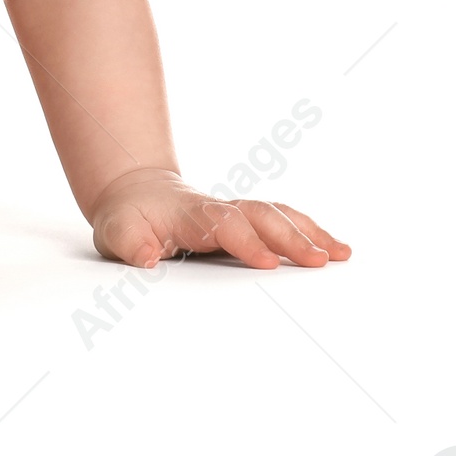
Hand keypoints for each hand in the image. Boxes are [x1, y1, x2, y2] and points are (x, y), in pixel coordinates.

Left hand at [90, 168, 351, 270]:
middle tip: (318, 261)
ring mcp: (235, 213)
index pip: (220, 223)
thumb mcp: (115, 230)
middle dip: (289, 236)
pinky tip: (337, 250)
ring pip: (276, 215)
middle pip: (258, 215)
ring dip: (309, 232)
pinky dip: (310, 231)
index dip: (243, 240)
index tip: (266, 262)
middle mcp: (218, 209)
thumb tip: (146, 258)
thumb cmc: (128, 218)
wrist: (135, 193)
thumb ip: (128, 242)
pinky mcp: (247, 223)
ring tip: (341, 254)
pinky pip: (281, 221)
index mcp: (188, 213)